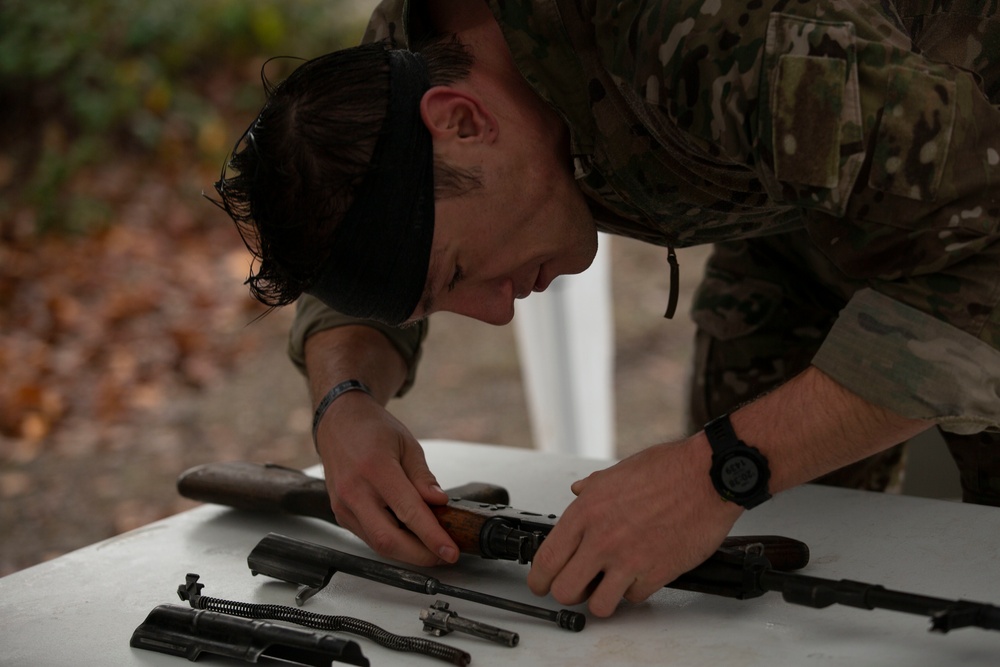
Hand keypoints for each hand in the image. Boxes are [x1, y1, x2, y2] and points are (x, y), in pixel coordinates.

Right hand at [315, 390, 458, 566]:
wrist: (338, 423)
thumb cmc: (372, 429)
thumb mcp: (407, 444)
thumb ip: (423, 477)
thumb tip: (439, 503)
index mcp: (375, 469)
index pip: (408, 512)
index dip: (431, 536)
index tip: (450, 550)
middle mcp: (354, 491)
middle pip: (388, 540)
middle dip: (420, 555)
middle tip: (444, 555)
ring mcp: (343, 506)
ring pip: (377, 545)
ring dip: (407, 553)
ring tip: (432, 547)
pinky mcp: (341, 515)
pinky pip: (369, 538)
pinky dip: (392, 542)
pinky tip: (409, 538)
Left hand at [526, 436, 742, 616]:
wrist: (707, 477)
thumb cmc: (668, 470)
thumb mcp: (616, 472)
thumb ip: (591, 488)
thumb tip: (578, 491)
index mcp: (586, 512)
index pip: (546, 559)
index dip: (538, 579)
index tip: (541, 583)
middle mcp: (602, 539)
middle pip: (564, 590)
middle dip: (567, 593)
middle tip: (576, 588)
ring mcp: (628, 560)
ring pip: (597, 606)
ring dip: (600, 599)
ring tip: (607, 587)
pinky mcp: (655, 574)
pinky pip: (633, 599)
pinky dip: (634, 591)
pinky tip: (638, 574)